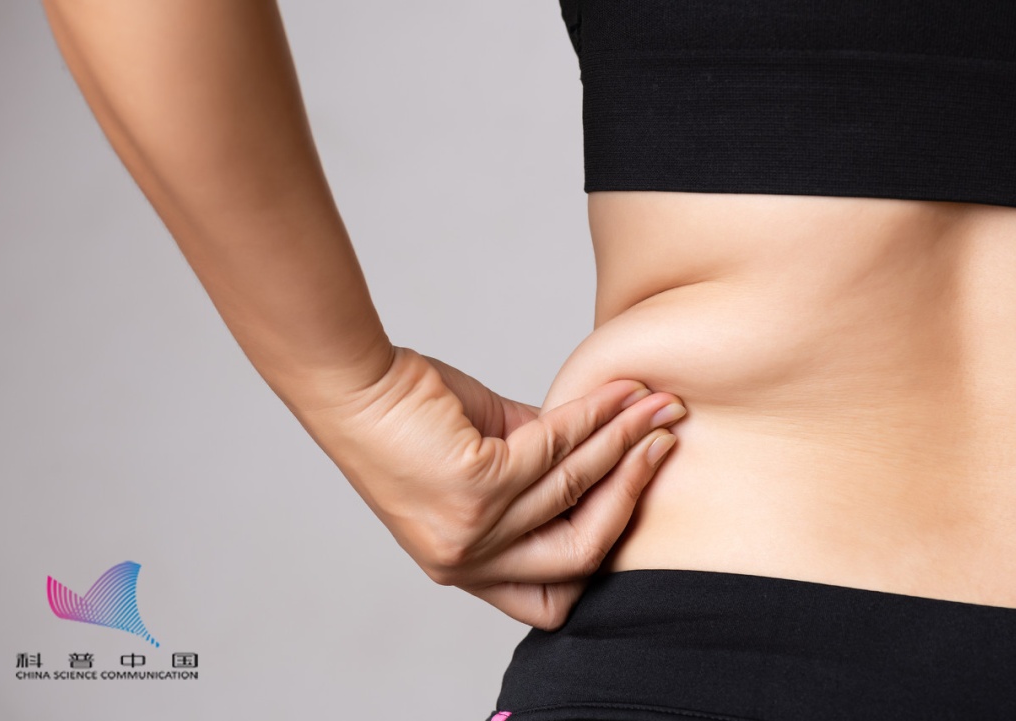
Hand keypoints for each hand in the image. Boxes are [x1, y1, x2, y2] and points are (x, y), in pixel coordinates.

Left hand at [297, 345, 684, 629]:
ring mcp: (472, 529)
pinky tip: (618, 393)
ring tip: (654, 407)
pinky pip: (556, 449)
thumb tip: (609, 449)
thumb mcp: (482, 462)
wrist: (354, 389)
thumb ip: (541, 471)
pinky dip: (594, 416)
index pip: (551, 599)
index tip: (633, 501)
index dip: (601, 558)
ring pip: (577, 490)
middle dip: (631, 496)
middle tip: (661, 445)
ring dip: (624, 442)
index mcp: (468, 567)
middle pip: (581, 553)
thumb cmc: (409, 421)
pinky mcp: (474, 486)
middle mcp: (469, 560)